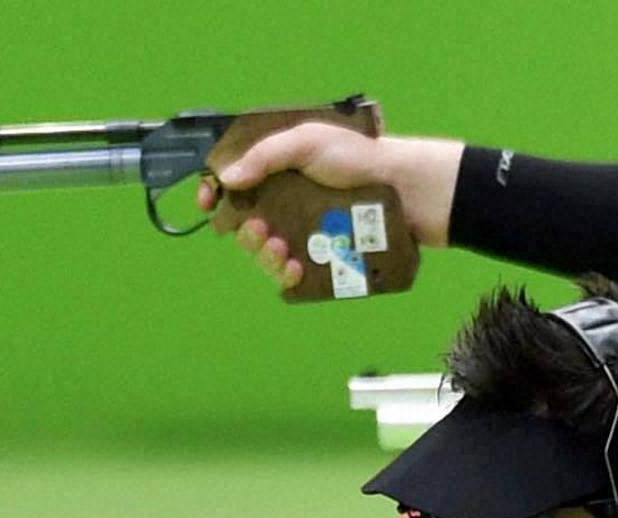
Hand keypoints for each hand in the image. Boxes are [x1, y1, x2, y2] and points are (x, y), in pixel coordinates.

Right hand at [195, 125, 462, 291]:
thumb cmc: (360, 157)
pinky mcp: (319, 257)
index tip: (209, 202)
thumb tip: (227, 179)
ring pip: (263, 254)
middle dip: (244, 231)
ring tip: (282, 250)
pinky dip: (286, 275)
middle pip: (242, 224)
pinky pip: (290, 276)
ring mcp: (301, 232)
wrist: (407, 189)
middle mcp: (284, 203)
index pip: (233, 184)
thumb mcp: (309, 141)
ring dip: (263, 255)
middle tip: (260, 229)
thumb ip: (266, 155)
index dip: (214, 193)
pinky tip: (296, 269)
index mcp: (277, 171)